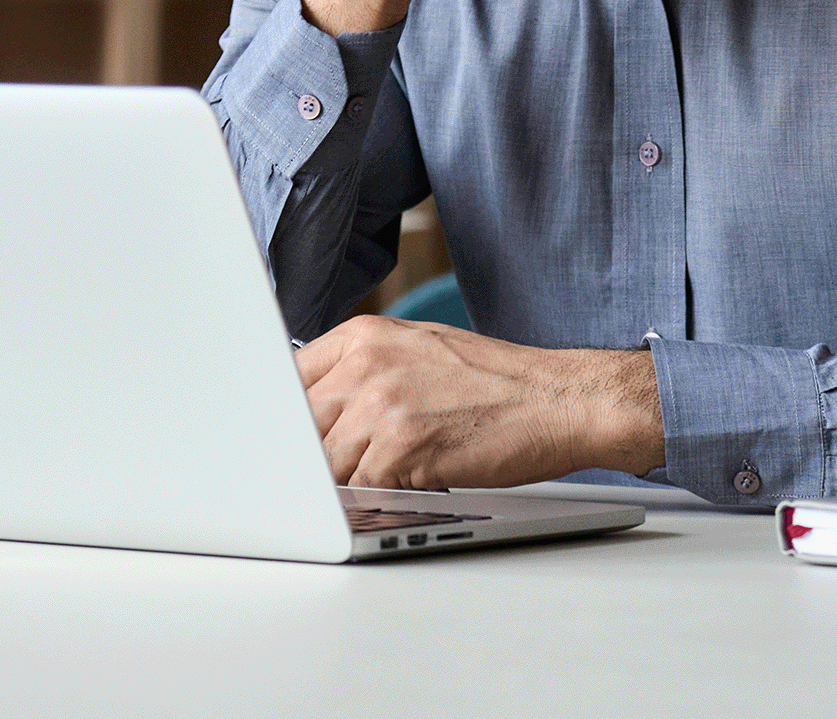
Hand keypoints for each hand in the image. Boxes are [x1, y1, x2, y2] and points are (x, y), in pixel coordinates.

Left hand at [294, 314, 662, 490]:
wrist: (558, 400)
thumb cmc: (495, 382)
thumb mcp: (416, 351)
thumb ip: (361, 371)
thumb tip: (310, 408)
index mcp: (362, 336)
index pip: (286, 381)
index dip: (281, 421)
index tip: (278, 443)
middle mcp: (364, 364)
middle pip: (297, 426)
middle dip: (307, 458)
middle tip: (320, 478)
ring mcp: (381, 405)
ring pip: (322, 464)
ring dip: (342, 484)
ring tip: (379, 481)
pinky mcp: (402, 448)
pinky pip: (358, 489)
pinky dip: (371, 500)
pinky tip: (398, 491)